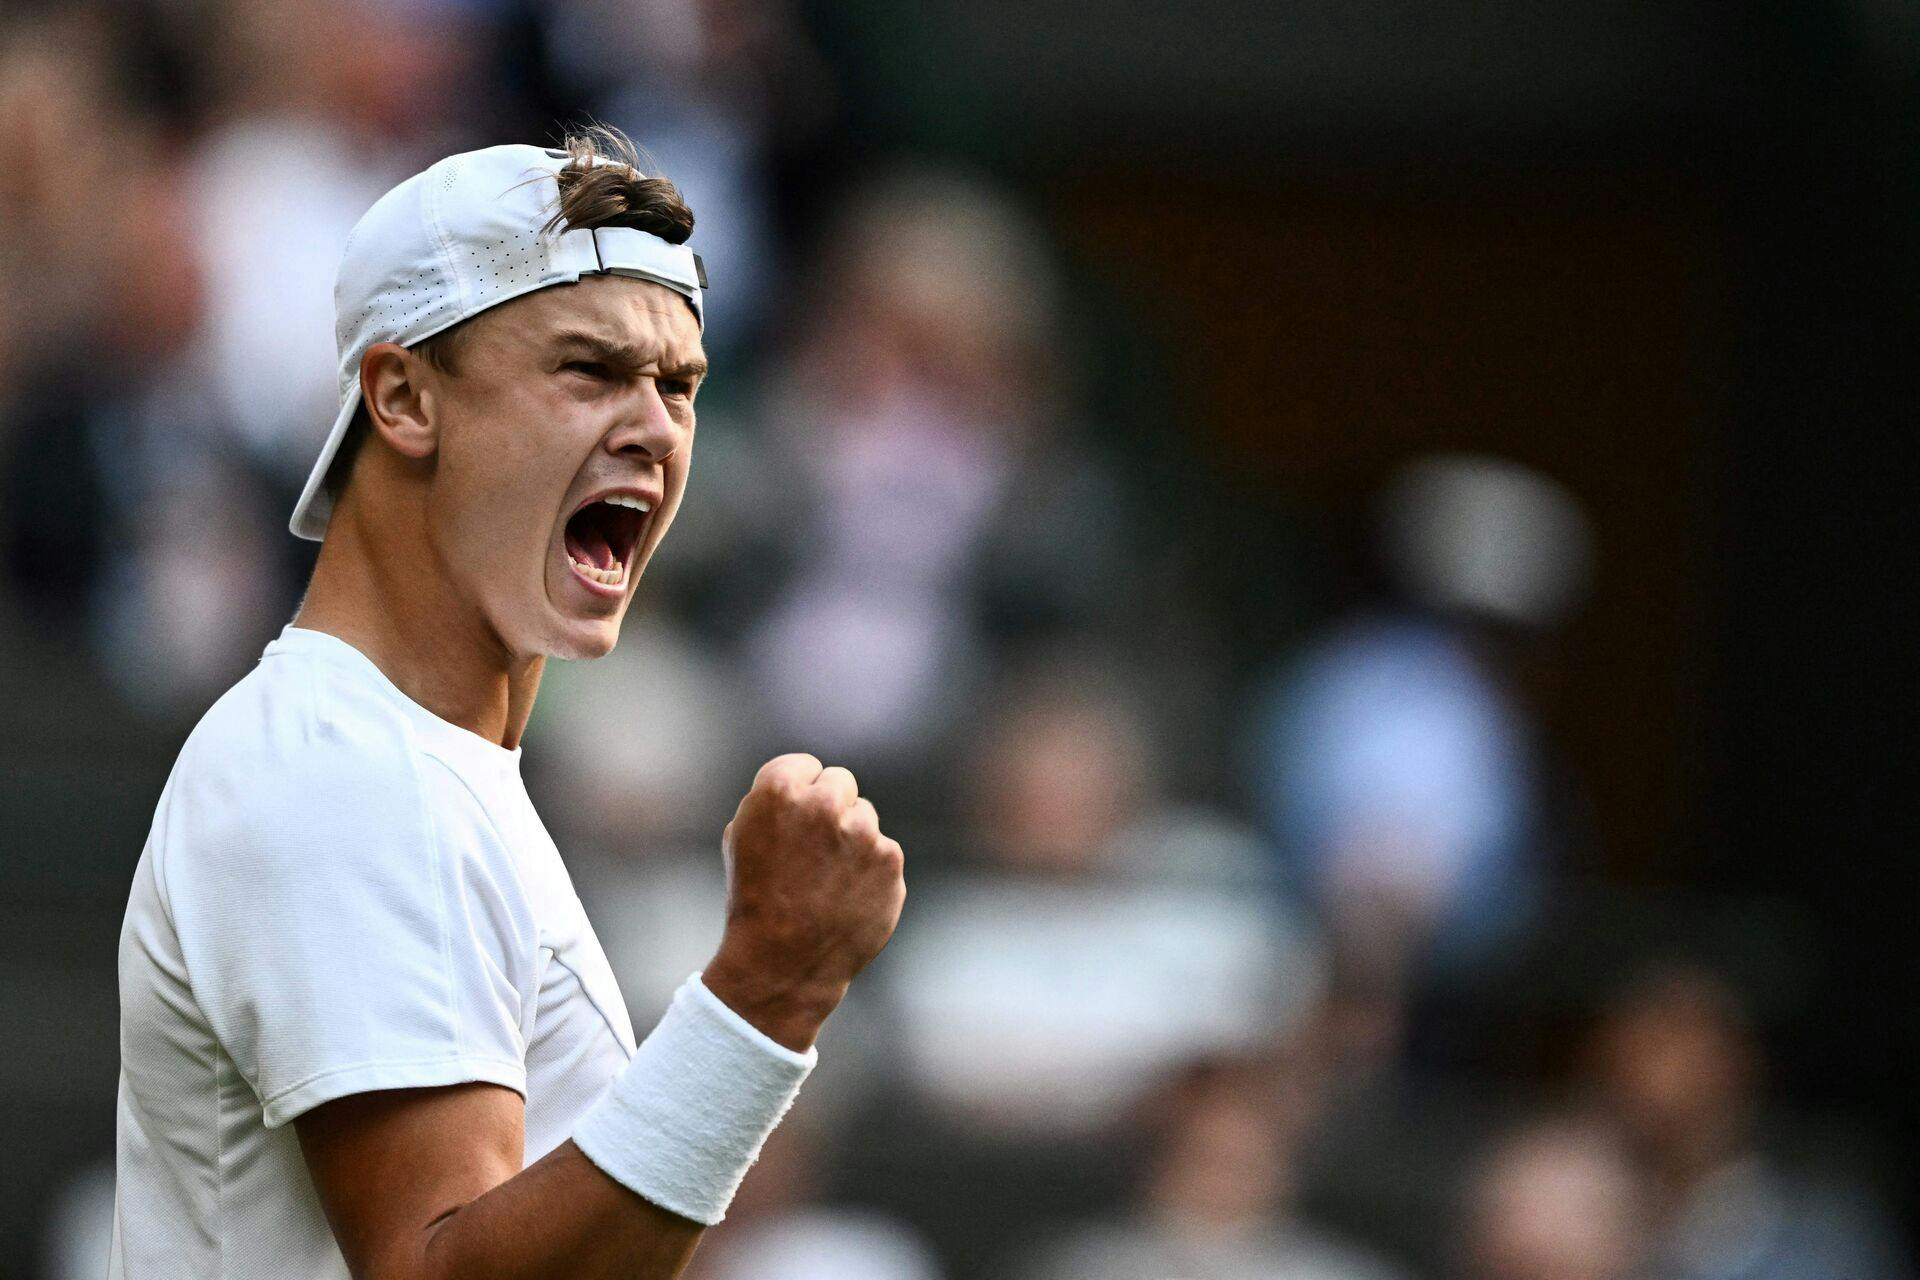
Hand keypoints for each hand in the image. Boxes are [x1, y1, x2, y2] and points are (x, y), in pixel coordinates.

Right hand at [701, 754, 904, 1050]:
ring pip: (865, 817)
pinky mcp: (890, 858)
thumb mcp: (743, 838)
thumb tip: (807, 783)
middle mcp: (824, 803)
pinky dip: (871, 870)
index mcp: (778, 790)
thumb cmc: (755, 900)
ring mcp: (862, 831)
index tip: (792, 823)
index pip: (805, 766)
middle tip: (814, 850)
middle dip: (831, 809)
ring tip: (827, 880)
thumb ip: (776, 801)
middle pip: (841, 783)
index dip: (797, 796)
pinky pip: (883, 850)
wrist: (783, 962)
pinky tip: (847, 896)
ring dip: (852, 839)